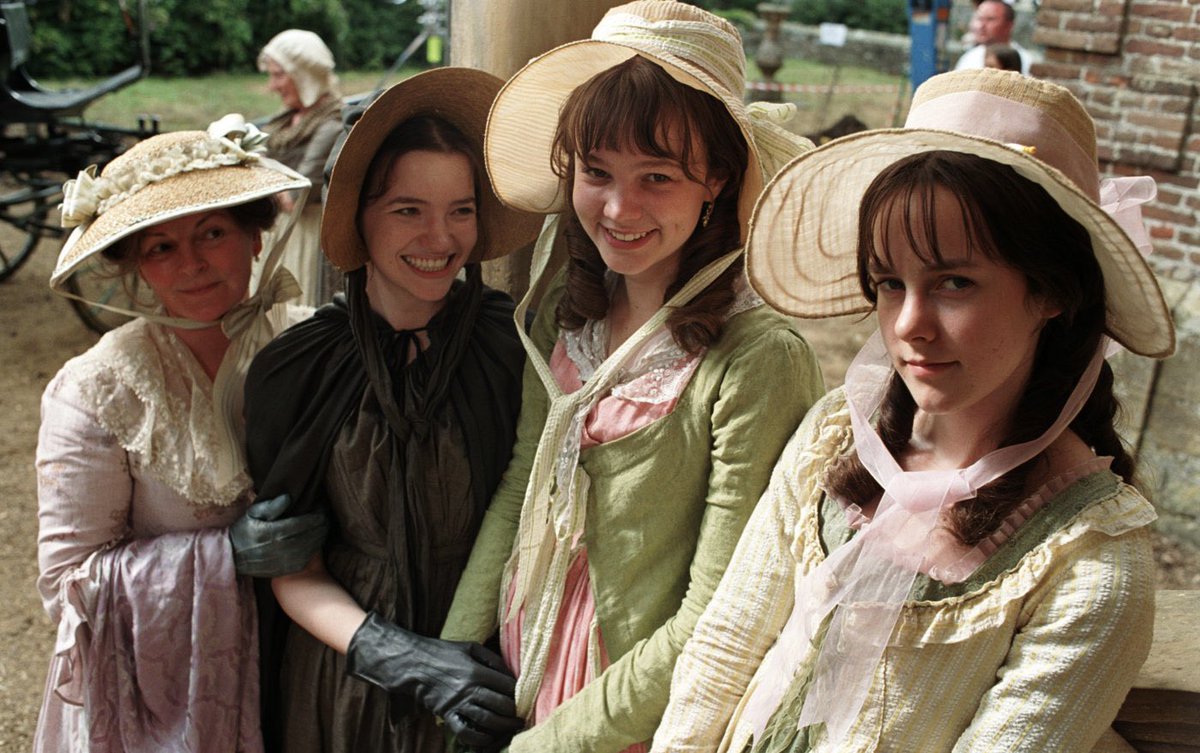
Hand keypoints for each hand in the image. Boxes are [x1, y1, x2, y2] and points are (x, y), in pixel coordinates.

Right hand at [228, 494, 327, 577]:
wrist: (231, 557)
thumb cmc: (242, 531)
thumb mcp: (252, 514)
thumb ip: (271, 506)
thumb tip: (289, 498)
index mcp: (272, 532)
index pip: (302, 523)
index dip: (316, 516)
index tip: (323, 509)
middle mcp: (279, 548)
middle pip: (309, 536)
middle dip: (321, 526)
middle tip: (327, 517)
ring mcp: (282, 561)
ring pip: (309, 548)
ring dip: (320, 538)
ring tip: (324, 528)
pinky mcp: (282, 570)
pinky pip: (304, 560)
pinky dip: (312, 550)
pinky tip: (315, 542)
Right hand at [346, 612, 523, 748]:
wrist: (413, 664)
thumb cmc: (442, 652)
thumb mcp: (470, 647)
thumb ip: (493, 658)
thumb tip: (511, 671)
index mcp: (476, 671)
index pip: (507, 686)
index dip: (519, 693)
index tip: (523, 696)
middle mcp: (469, 689)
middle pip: (501, 705)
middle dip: (515, 712)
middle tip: (522, 714)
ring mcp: (457, 704)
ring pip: (487, 720)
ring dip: (503, 726)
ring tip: (513, 727)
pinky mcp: (446, 715)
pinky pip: (465, 732)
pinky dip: (479, 738)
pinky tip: (489, 738)